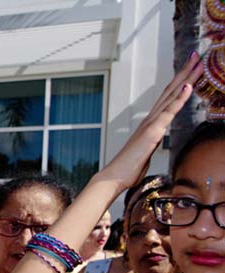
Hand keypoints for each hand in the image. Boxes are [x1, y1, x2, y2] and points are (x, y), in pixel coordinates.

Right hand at [97, 52, 202, 189]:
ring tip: (197, 63)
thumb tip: (154, 140)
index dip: (180, 82)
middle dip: (185, 72)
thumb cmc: (129, 168)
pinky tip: (188, 86)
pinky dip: (180, 97)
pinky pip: (169, 112)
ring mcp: (151, 123)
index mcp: (151, 123)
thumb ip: (152, 141)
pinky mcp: (152, 131)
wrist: (114, 176)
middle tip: (197, 55)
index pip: (168, 97)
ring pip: (172, 96)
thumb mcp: (145, 151)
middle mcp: (150, 119)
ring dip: (186, 78)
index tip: (190, 68)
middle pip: (171, 90)